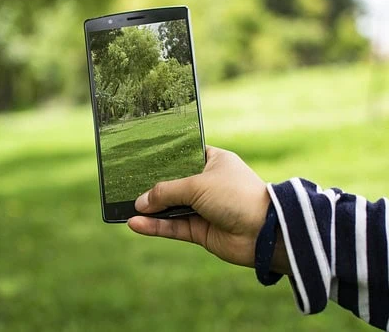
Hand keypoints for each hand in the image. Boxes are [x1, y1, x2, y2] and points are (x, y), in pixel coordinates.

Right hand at [128, 146, 288, 273]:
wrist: (264, 231)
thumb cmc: (236, 196)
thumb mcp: (197, 185)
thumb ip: (166, 191)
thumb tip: (140, 202)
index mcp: (213, 161)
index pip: (183, 156)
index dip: (163, 159)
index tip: (140, 160)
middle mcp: (208, 183)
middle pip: (173, 184)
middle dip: (151, 187)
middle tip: (125, 186)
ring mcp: (204, 208)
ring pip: (170, 207)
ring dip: (150, 209)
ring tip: (125, 208)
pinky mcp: (201, 230)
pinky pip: (173, 227)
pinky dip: (155, 226)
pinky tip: (135, 223)